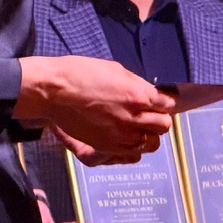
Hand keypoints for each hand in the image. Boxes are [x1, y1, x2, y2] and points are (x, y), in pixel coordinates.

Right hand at [16, 56, 173, 160]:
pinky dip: (134, 144)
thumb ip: (137, 85)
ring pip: (153, 143)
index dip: (164, 102)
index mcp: (139, 94)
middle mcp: (135, 117)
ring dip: (149, 134)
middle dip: (159, 118)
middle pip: (164, 125)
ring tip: (137, 126)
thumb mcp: (116, 70)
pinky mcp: (110, 146)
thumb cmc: (81, 74)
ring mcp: (123, 134)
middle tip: (149, 114)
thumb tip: (149, 93)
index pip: (168, 104)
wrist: (55, 92)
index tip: (159, 101)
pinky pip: (134, 152)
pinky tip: (125, 134)